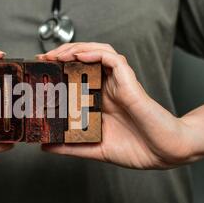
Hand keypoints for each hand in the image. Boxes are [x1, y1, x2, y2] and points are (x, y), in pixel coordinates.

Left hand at [38, 43, 196, 169]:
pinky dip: (95, 53)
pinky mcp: (130, 82)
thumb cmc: (136, 150)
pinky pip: (113, 59)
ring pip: (97, 51)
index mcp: (99, 100)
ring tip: (56, 54)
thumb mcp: (94, 148)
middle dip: (62, 53)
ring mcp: (119, 83)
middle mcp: (108, 87)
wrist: (164, 154)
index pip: (76, 74)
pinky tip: (79, 55)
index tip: (39, 70)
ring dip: (76, 48)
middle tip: (42, 58)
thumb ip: (70, 146)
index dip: (57, 68)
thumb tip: (44, 146)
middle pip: (84, 58)